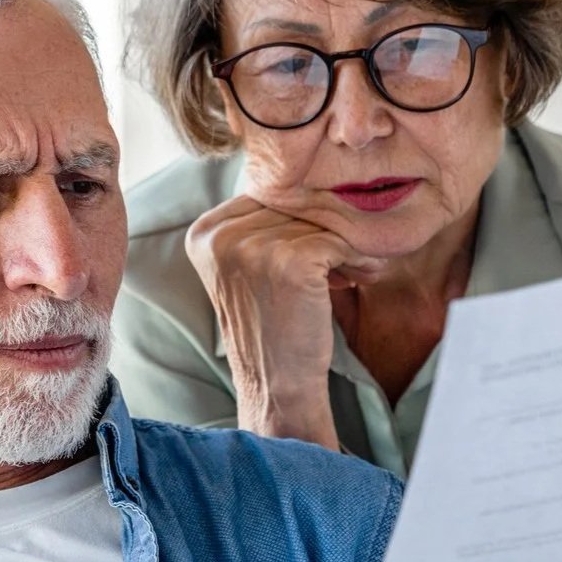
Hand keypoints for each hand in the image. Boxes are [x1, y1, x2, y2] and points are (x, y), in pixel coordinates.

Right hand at [185, 193, 376, 446]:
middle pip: (293, 204)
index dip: (298, 218)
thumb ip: (260, 223)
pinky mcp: (289, 261)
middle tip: (345, 261)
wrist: (279, 386)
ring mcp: (251, 247)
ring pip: (320, 220)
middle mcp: (220, 236)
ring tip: (351, 273)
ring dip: (346, 244)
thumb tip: (306, 176)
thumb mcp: (248, 268)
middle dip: (325, 229)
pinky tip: (358, 279)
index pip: (266, 195)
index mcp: (203, 232)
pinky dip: (357, 258)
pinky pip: (339, 239)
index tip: (315, 249)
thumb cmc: (273, 327)